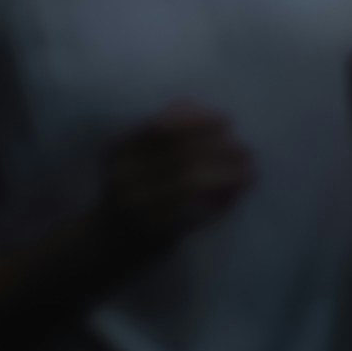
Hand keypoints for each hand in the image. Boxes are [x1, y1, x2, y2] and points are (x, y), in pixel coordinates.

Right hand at [89, 104, 255, 278]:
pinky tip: (235, 196)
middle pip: (180, 154)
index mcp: (120, 151)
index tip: (226, 121)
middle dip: (220, 148)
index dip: (199, 122)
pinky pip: (192, 212)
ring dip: (226, 173)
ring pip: (189, 181)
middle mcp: (124, 176)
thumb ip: (158, 138)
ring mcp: (137, 205)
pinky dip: (218, 202)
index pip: (163, 128)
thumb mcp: (131, 160)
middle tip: (246, 149)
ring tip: (249, 171)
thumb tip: (197, 107)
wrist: (102, 243)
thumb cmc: (127, 193)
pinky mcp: (153, 232)